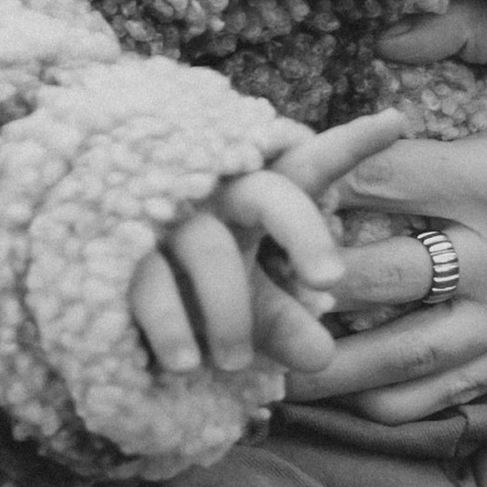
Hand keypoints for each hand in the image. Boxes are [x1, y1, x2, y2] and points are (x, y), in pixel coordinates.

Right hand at [126, 109, 408, 379]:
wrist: (89, 268)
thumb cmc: (184, 275)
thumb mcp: (238, 296)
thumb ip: (281, 320)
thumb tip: (323, 361)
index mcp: (250, 192)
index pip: (307, 168)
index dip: (349, 145)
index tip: (397, 120)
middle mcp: (213, 189)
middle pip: (269, 196)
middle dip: (304, 233)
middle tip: (330, 280)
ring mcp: (163, 210)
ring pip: (209, 248)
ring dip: (228, 312)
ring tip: (233, 366)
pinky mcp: (114, 241)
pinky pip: (149, 279)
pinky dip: (171, 325)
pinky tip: (184, 364)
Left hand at [291, 0, 486, 420]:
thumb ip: (460, 28)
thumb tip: (383, 34)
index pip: (378, 186)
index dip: (310, 187)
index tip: (258, 191)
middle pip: (376, 281)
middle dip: (298, 287)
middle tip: (234, 288)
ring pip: (410, 356)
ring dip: (332, 370)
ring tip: (266, 372)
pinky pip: (461, 389)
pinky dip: (399, 400)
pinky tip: (344, 397)